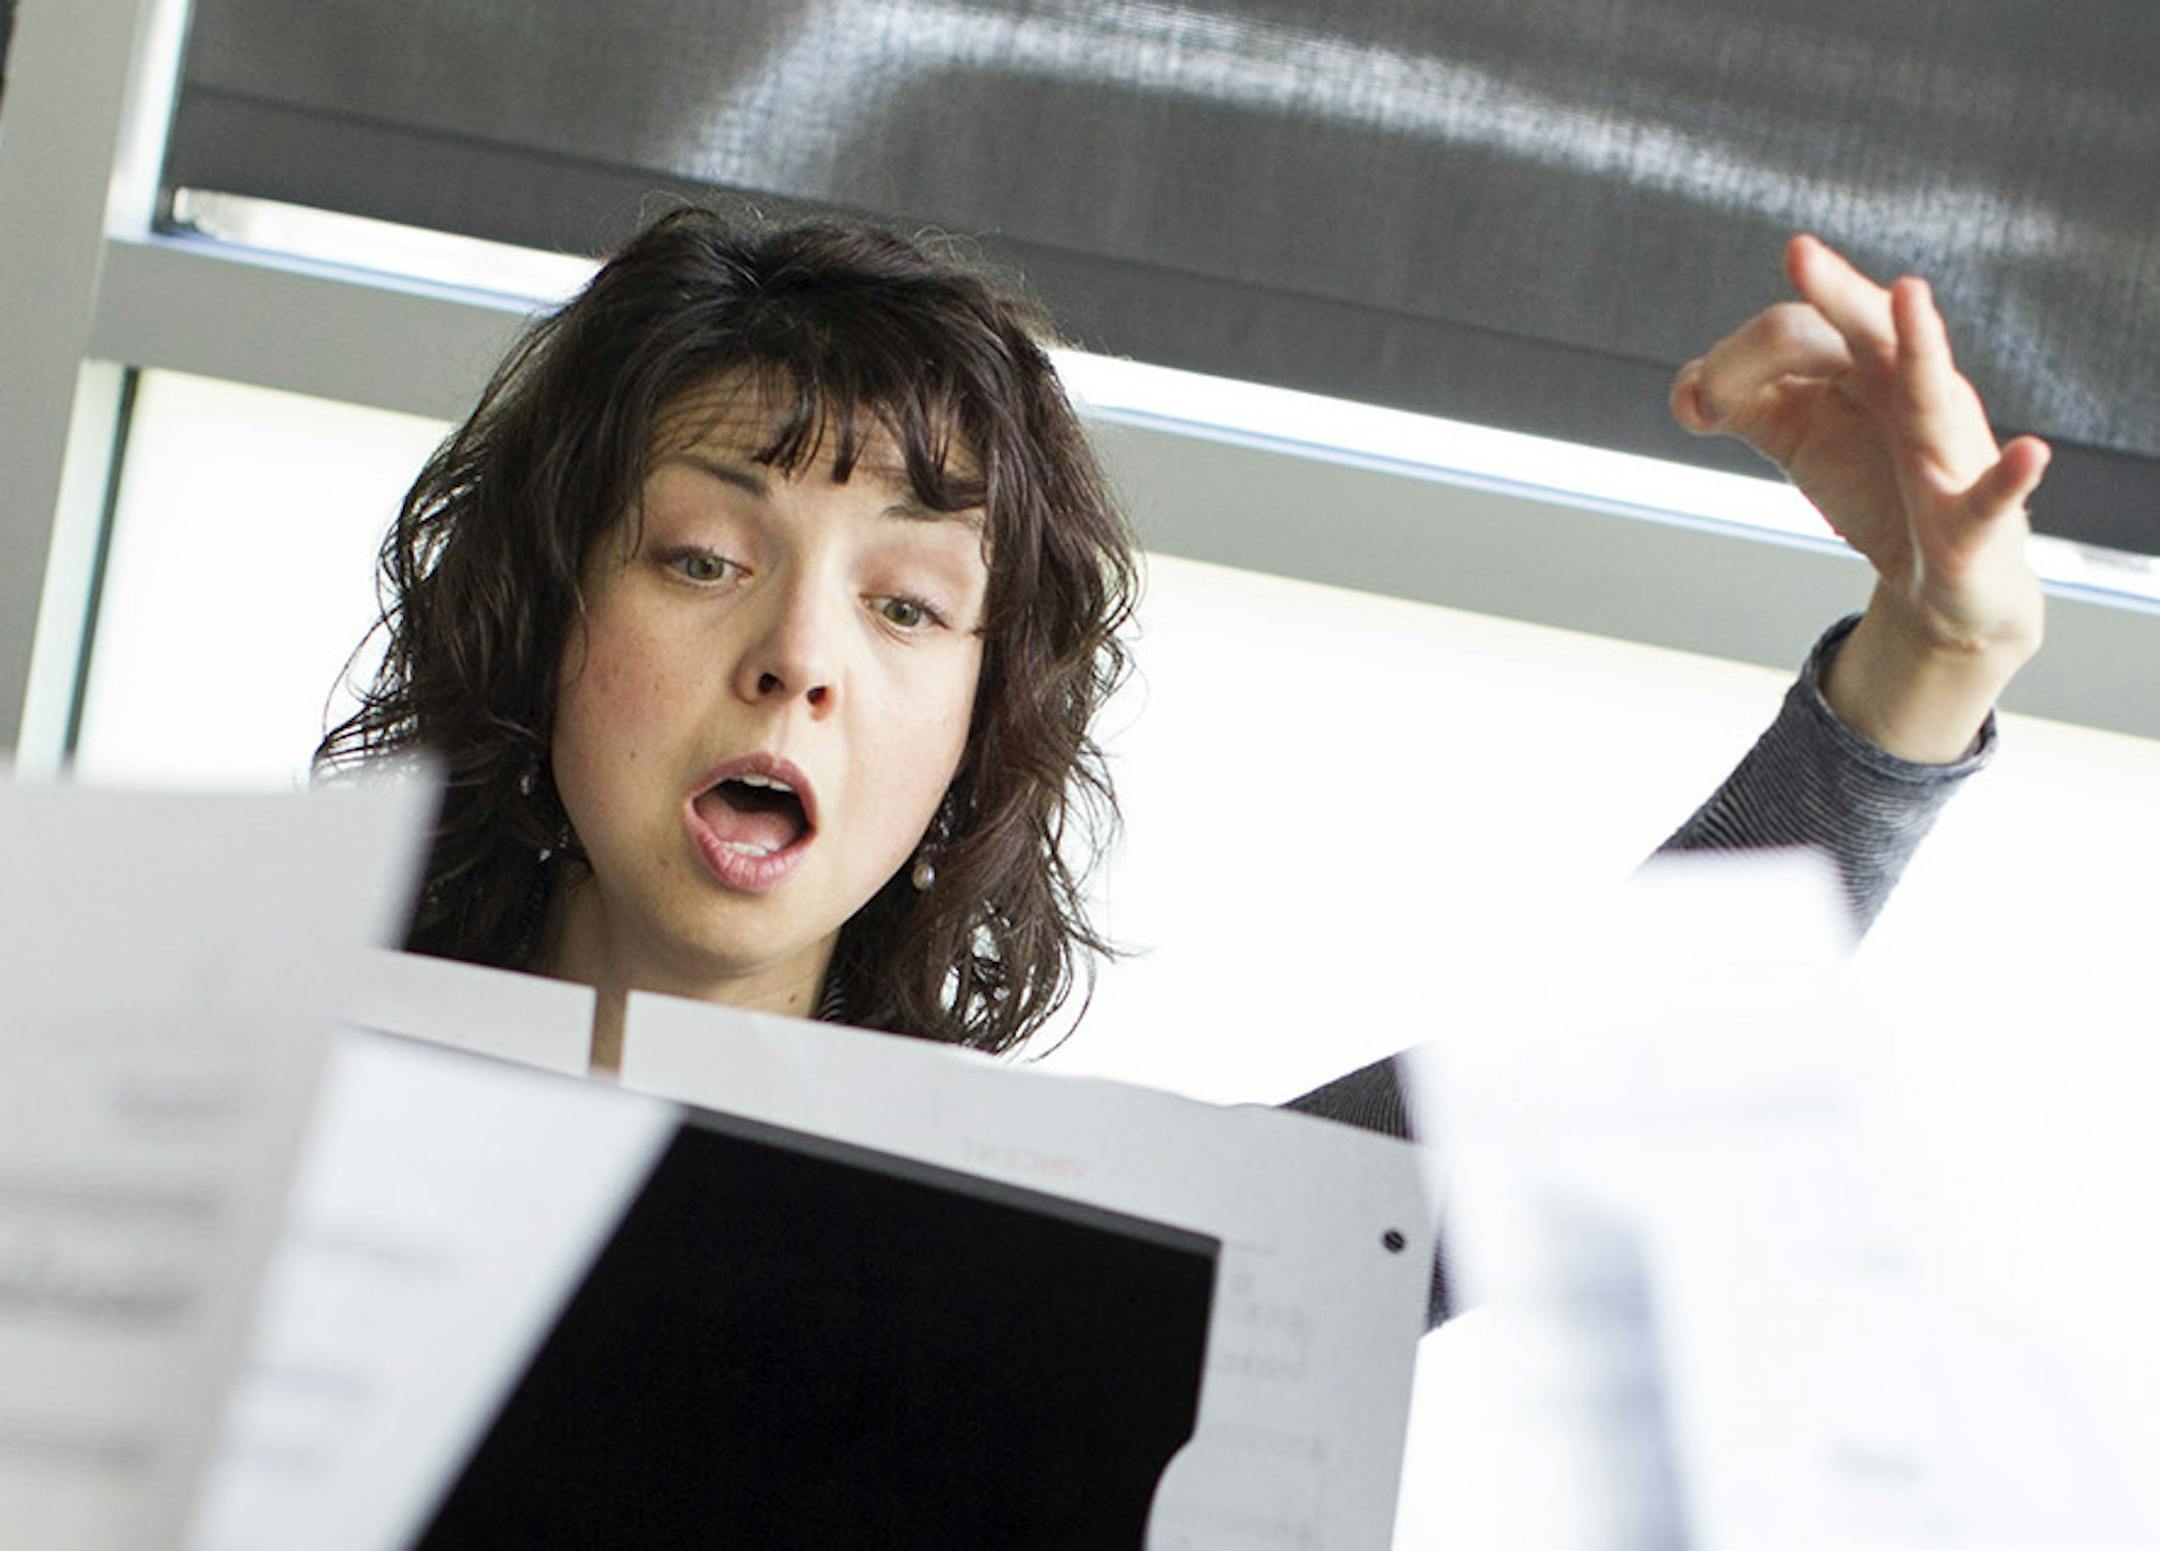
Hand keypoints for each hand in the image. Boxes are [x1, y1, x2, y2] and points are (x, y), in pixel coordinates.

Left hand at [1671, 234, 2048, 760]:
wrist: (1944, 574)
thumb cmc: (1873, 484)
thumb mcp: (1799, 438)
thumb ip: (1744, 405)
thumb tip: (1688, 394)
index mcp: (1869, 368)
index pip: (1801, 335)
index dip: (1740, 365)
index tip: (1703, 404)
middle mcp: (1914, 392)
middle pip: (1873, 331)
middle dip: (1836, 292)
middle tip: (1797, 251)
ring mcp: (1951, 448)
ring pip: (1934, 392)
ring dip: (1922, 346)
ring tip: (1909, 295)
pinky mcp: (1976, 517)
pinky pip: (1995, 492)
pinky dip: (2012, 474)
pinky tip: (2030, 454)